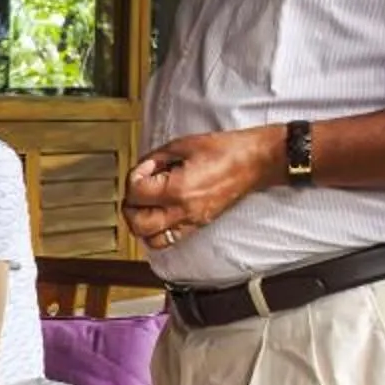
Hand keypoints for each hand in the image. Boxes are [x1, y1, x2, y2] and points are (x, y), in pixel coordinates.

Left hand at [122, 126, 286, 248]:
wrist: (254, 162)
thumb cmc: (226, 151)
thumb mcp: (184, 145)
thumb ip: (156, 158)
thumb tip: (142, 168)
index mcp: (179, 189)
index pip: (137, 194)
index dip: (134, 178)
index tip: (143, 169)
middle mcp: (184, 210)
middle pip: (139, 224)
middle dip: (130, 207)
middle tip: (135, 192)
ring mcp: (192, 221)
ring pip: (152, 240)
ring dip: (142, 224)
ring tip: (145, 206)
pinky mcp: (199, 225)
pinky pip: (170, 240)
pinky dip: (158, 232)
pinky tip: (159, 215)